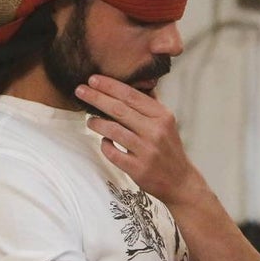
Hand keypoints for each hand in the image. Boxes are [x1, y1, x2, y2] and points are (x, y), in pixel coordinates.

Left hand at [75, 75, 207, 204]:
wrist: (180, 181)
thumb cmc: (168, 148)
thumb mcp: (166, 123)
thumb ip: (150, 104)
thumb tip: (134, 82)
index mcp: (162, 116)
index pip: (131, 95)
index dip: (110, 86)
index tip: (93, 79)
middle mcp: (156, 131)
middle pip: (119, 109)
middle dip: (96, 98)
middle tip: (80, 91)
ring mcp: (147, 151)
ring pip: (113, 130)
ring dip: (96, 123)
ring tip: (90, 120)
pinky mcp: (138, 168)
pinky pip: (112, 153)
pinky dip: (105, 145)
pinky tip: (104, 141)